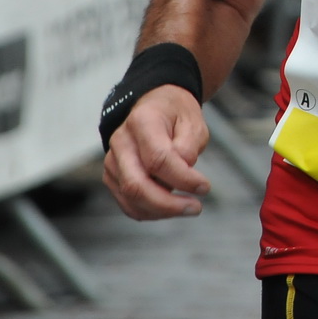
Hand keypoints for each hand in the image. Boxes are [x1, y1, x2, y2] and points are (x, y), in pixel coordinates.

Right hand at [102, 85, 211, 219]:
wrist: (155, 106)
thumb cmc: (177, 115)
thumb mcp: (193, 122)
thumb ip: (188, 147)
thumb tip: (182, 175)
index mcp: (142, 121)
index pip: (158, 159)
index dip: (183, 178)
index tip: (205, 187)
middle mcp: (121, 141)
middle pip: (137, 185)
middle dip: (168, 204)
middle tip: (196, 208)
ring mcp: (112, 160)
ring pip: (130, 198)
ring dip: (161, 211)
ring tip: (187, 207)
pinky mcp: (112, 176)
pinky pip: (127, 203)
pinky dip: (150, 212)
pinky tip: (171, 208)